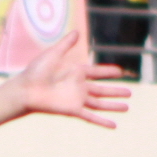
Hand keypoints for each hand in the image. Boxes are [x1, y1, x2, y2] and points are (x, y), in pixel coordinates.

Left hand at [1, 31, 129, 130]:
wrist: (26, 89)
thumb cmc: (36, 71)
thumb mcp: (53, 54)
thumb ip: (66, 44)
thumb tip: (77, 31)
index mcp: (76, 73)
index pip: (97, 72)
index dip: (108, 72)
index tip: (120, 72)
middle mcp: (79, 87)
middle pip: (102, 90)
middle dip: (115, 91)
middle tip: (129, 92)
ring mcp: (77, 99)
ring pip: (100, 104)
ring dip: (113, 106)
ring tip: (127, 107)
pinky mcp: (73, 109)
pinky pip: (91, 116)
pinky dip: (103, 121)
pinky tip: (114, 125)